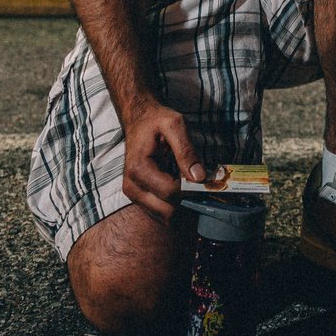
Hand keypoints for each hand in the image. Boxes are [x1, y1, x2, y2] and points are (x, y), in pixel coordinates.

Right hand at [120, 96, 202, 223]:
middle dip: (186, 201)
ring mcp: (133, 194)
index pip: (170, 193)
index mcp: (139, 168)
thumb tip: (199, 177)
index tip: (203, 178)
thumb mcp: (175, 125)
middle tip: (199, 185)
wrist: (138, 119)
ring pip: (163, 216)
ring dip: (180, 205)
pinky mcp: (137, 197)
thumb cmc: (156, 120)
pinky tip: (180, 189)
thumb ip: (186, 150)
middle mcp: (132, 186)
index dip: (191, 189)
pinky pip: (159, 212)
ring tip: (189, 186)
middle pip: (166, 210)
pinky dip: (173, 206)